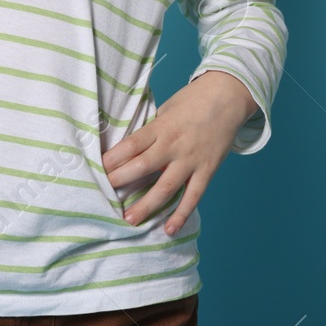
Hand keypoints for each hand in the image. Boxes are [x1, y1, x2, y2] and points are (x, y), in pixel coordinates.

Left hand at [100, 70, 258, 236]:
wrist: (228, 96)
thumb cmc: (192, 100)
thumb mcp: (166, 108)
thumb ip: (152, 130)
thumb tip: (130, 149)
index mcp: (161, 127)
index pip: (131, 145)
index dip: (112, 159)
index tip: (96, 169)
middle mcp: (174, 144)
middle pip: (143, 166)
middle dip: (121, 181)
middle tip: (102, 195)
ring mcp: (191, 159)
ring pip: (166, 187)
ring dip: (147, 205)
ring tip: (129, 220)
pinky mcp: (207, 170)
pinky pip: (193, 196)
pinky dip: (181, 214)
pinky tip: (169, 229)